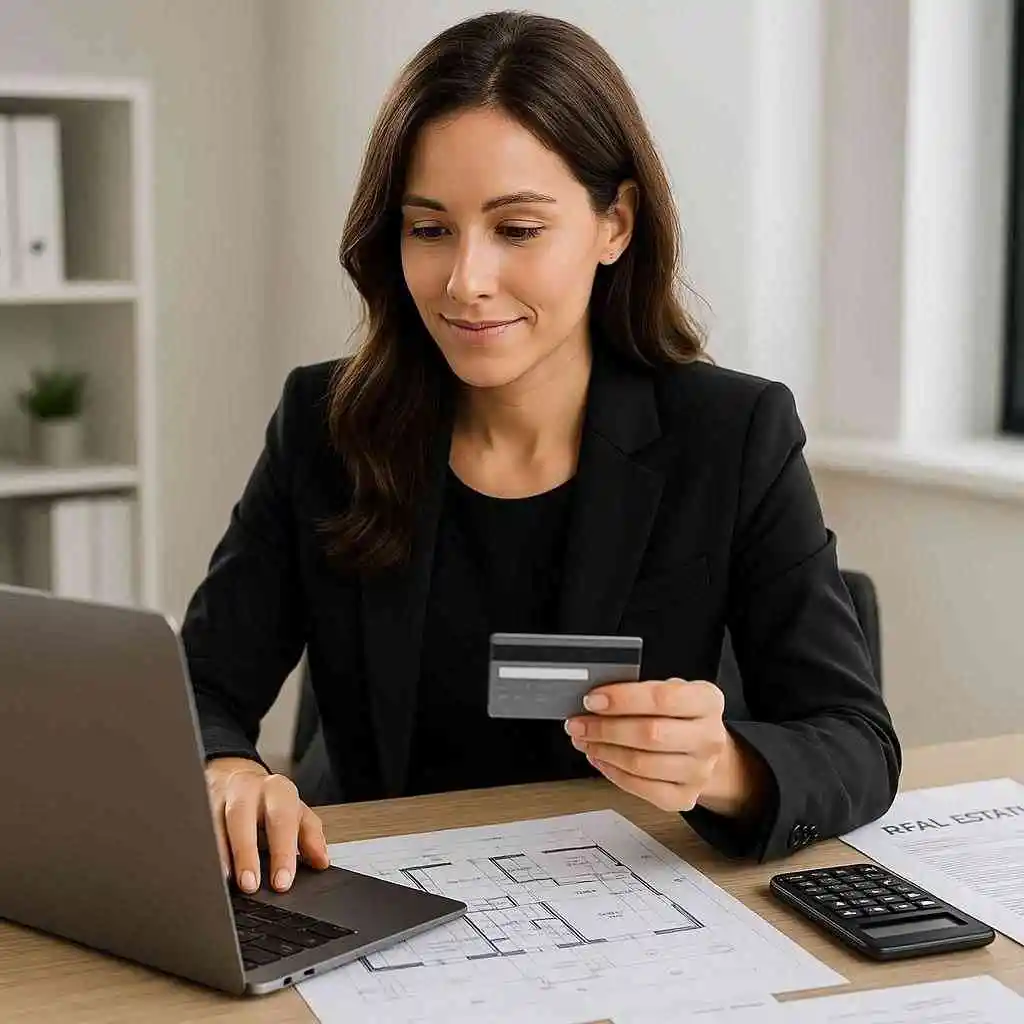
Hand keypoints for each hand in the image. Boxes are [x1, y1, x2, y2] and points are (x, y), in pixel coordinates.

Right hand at [204, 757, 330, 892]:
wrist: (238, 776)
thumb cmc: (270, 801)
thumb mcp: (296, 812)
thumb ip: (310, 835)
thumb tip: (321, 861)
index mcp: (277, 790)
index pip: (282, 820)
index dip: (283, 852)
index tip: (282, 882)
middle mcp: (247, 789)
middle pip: (243, 817)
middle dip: (246, 852)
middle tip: (251, 885)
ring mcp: (219, 796)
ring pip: (215, 822)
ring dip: (220, 853)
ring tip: (225, 881)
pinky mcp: (198, 804)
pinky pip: (197, 827)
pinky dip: (201, 849)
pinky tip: (204, 868)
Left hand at [565, 679, 755, 814]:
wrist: (701, 746)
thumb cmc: (677, 713)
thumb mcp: (666, 689)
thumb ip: (636, 690)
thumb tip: (595, 698)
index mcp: (707, 701)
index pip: (663, 698)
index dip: (623, 699)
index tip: (593, 699)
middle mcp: (709, 738)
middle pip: (650, 734)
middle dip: (605, 728)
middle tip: (578, 723)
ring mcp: (699, 771)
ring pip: (642, 764)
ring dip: (603, 751)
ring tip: (584, 739)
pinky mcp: (684, 797)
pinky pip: (641, 789)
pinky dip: (612, 773)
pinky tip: (600, 758)